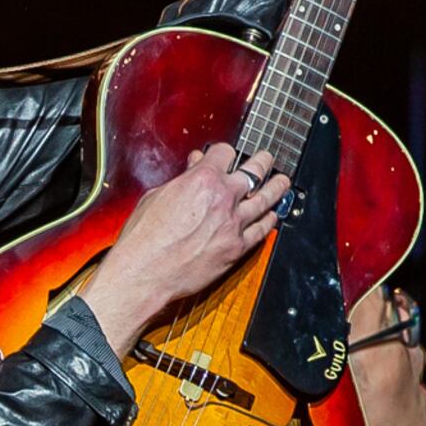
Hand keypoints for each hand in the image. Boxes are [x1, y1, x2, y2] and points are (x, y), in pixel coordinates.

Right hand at [89, 142, 288, 339]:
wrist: (144, 272)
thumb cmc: (143, 239)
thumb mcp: (156, 197)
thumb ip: (181, 180)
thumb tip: (192, 170)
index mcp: (202, 180)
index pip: (225, 153)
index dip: (225, 152)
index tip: (226, 155)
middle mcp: (223, 198)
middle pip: (254, 171)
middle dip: (262, 161)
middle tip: (267, 159)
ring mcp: (233, 224)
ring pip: (265, 199)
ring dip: (276, 188)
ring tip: (282, 182)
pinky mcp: (236, 248)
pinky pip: (261, 231)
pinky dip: (269, 221)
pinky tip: (273, 215)